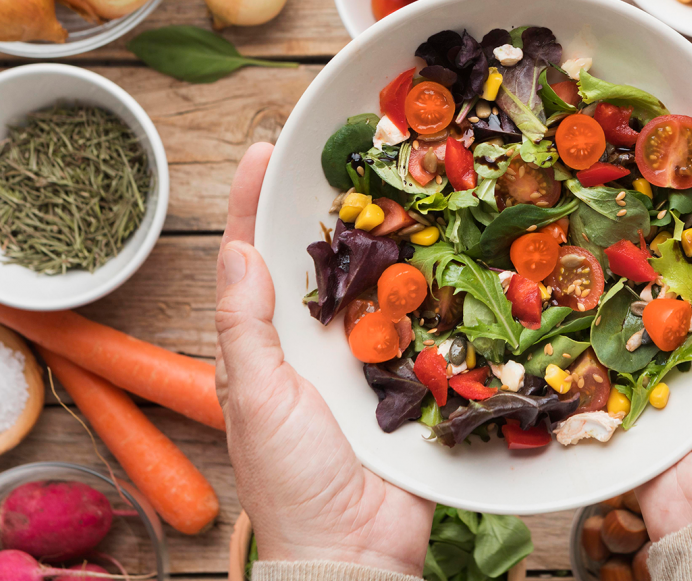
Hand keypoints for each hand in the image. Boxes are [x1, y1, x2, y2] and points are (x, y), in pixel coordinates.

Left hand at [214, 143, 433, 574]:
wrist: (354, 549)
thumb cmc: (290, 478)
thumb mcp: (254, 397)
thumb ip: (245, 326)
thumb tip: (236, 250)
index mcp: (269, 345)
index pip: (254, 259)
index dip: (252, 205)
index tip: (264, 151)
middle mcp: (318, 343)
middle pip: (323, 260)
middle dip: (334, 206)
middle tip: (355, 150)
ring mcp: (370, 359)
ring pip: (380, 283)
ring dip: (393, 238)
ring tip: (410, 182)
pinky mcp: (416, 378)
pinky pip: (428, 324)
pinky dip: (440, 288)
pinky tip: (455, 248)